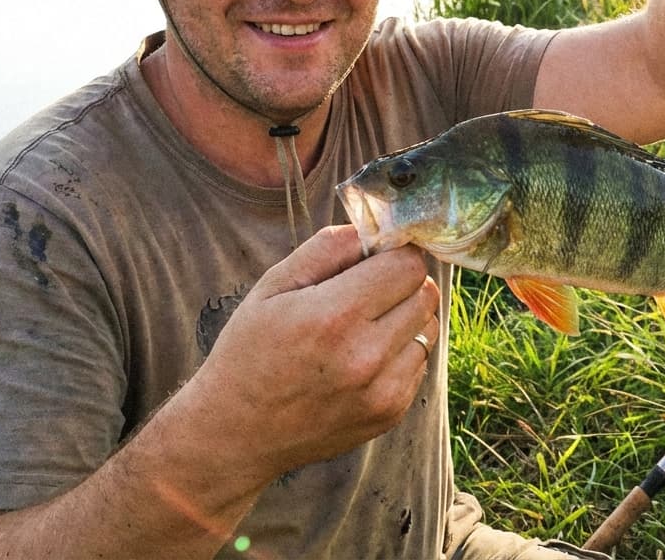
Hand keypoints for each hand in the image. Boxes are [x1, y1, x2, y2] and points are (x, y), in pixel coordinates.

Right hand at [195, 224, 439, 472]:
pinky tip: (362, 360)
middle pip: (426, 293)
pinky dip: (400, 353)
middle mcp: (366, 356)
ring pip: (429, 328)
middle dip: (402, 283)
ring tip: (364, 327)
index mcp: (335, 316)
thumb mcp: (272, 287)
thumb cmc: (249, 352)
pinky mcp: (390, 413)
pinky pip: (419, 363)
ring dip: (405, 319)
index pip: (408, 265)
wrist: (236, 433)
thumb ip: (327, 249)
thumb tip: (375, 230)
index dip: (392, 255)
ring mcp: (383, 390)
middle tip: (368, 291)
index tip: (374, 260)